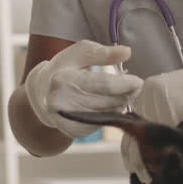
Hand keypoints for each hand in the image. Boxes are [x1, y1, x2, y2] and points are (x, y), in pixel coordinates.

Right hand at [24, 40, 143, 138]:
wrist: (44, 92)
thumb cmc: (66, 68)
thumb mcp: (81, 53)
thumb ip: (103, 53)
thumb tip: (127, 52)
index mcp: (62, 80)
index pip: (104, 85)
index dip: (125, 84)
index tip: (138, 81)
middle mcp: (61, 102)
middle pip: (108, 102)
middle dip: (126, 95)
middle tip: (134, 88)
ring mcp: (66, 119)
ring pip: (107, 115)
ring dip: (119, 105)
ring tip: (120, 95)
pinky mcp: (72, 131)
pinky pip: (101, 124)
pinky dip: (109, 115)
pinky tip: (107, 106)